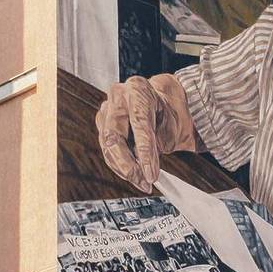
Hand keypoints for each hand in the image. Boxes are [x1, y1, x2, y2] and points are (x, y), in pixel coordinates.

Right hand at [95, 74, 196, 191]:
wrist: (159, 105)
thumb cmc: (165, 112)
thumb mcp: (171, 123)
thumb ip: (159, 142)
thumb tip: (150, 170)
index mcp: (138, 89)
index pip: (139, 123)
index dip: (145, 151)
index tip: (151, 173)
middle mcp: (117, 97)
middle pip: (114, 136)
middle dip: (128, 164)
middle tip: (144, 181)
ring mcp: (106, 110)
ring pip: (107, 146)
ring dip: (124, 169)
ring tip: (142, 182)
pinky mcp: (101, 124)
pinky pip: (107, 151)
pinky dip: (120, 167)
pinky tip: (134, 176)